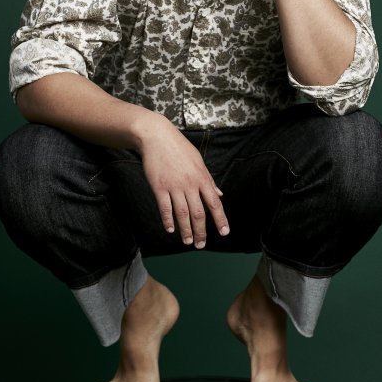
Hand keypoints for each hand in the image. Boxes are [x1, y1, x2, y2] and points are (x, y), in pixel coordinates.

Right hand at [139, 120, 229, 247]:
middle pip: (198, 213)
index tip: (224, 232)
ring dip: (186, 230)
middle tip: (201, 244)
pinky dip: (168, 220)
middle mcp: (190, 184)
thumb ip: (209, 180)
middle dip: (201, 231)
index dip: (220, 220)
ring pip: (182, 214)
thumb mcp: (199, 161)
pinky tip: (171, 229)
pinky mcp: (159, 186)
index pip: (214, 203)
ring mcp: (174, 186)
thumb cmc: (179, 148)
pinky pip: (165, 207)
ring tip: (188, 241)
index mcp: (202, 178)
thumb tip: (220, 195)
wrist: (157, 137)